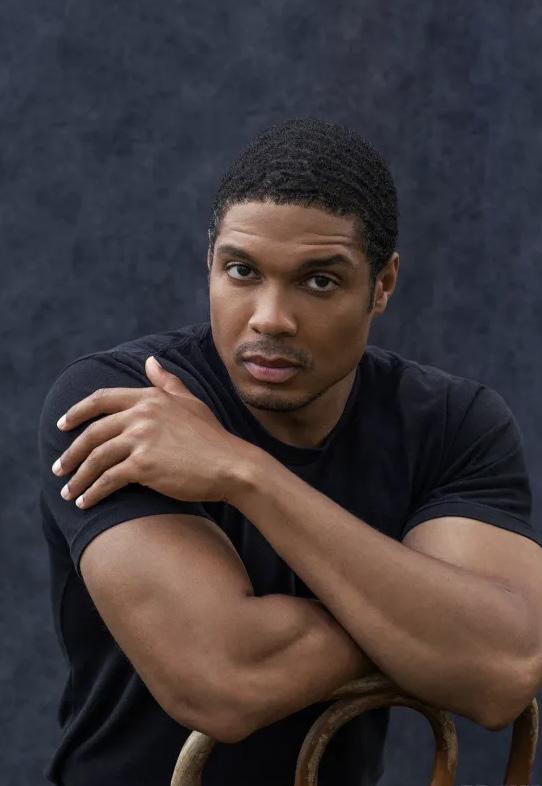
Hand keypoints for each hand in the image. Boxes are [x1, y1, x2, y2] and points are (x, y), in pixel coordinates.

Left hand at [52, 355, 246, 507]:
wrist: (231, 465)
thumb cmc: (213, 437)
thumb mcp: (190, 402)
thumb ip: (167, 382)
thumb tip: (150, 361)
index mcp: (150, 398)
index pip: (102, 399)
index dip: (77, 412)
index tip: (61, 425)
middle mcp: (142, 414)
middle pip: (92, 432)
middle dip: (71, 453)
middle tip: (59, 468)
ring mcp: (141, 439)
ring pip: (95, 458)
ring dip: (77, 478)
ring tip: (68, 492)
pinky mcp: (143, 466)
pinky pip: (107, 480)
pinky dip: (92, 492)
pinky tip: (85, 502)